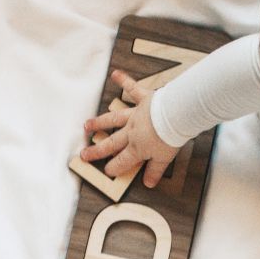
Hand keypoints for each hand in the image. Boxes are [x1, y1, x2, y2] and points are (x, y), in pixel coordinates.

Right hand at [80, 69, 180, 186]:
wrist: (176, 116)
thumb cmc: (170, 137)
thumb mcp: (164, 159)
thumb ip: (154, 171)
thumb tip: (148, 183)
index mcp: (137, 147)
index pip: (122, 161)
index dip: (114, 167)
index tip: (106, 171)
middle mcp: (131, 131)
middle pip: (111, 143)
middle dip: (97, 150)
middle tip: (83, 154)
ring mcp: (135, 114)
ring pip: (114, 119)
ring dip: (100, 122)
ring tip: (87, 125)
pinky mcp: (144, 99)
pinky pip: (132, 89)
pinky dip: (123, 81)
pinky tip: (115, 74)